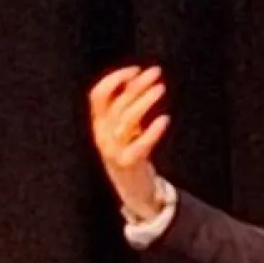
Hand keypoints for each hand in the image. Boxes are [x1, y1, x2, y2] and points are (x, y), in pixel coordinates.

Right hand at [89, 65, 170, 219]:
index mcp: (99, 125)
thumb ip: (128, 109)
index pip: (98, 95)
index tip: (135, 70)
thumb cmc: (133, 155)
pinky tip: (165, 119)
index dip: (115, 79)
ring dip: (145, 101)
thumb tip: (140, 80)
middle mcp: (102, 135)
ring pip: (126, 119)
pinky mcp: (128, 163)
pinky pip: (140, 144)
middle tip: (156, 73)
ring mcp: (113, 150)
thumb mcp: (126, 130)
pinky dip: (153, 131)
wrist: (135, 192)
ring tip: (161, 89)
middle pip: (117, 103)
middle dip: (137, 85)